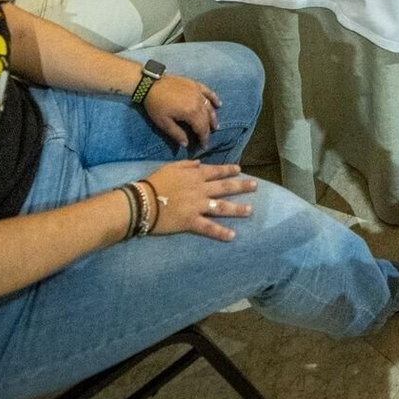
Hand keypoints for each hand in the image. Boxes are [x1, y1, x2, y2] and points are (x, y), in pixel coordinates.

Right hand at [141, 160, 257, 241]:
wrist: (143, 201)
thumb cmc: (154, 182)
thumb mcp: (170, 167)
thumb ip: (187, 164)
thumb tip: (200, 163)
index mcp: (195, 175)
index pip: (216, 171)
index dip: (229, 170)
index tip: (240, 170)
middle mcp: (200, 189)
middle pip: (225, 187)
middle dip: (241, 186)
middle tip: (255, 186)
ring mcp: (198, 206)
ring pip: (222, 207)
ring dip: (237, 209)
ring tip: (250, 210)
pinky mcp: (191, 221)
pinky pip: (209, 227)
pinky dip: (221, 232)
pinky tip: (232, 236)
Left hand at [143, 74, 222, 148]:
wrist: (150, 84)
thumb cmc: (156, 105)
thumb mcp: (164, 123)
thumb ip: (177, 134)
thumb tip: (186, 144)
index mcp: (191, 112)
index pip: (202, 128)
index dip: (204, 139)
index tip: (204, 147)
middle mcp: (198, 102)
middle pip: (207, 118)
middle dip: (208, 130)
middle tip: (208, 138)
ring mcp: (198, 92)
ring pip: (210, 107)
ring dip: (213, 117)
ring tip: (215, 126)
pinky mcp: (195, 84)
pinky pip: (208, 92)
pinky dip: (214, 98)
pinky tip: (219, 104)